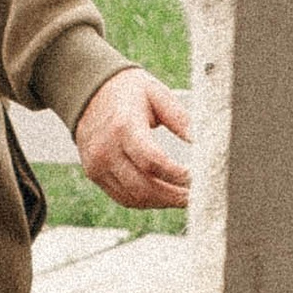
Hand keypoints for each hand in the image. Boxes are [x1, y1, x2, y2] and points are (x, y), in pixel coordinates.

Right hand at [76, 65, 192, 211]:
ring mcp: (97, 165)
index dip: (177, 174)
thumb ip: (180, 118)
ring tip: (184, 198)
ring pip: (134, 197)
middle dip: (173, 195)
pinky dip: (146, 201)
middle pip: (143, 186)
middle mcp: (106, 149)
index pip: (152, 161)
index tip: (198, 177)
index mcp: (123, 126)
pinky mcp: (94, 174)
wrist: (89, 90)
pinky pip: (122, 197)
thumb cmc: (129, 90)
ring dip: (162, 202)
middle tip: (196, 196)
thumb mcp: (157, 94)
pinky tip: (164, 196)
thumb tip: (202, 141)